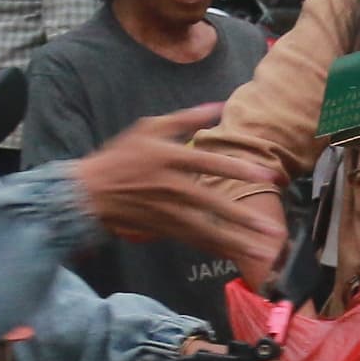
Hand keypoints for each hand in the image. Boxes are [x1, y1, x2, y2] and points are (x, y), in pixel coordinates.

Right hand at [71, 105, 288, 278]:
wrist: (89, 192)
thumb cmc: (119, 156)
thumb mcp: (148, 128)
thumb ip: (185, 118)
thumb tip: (218, 105)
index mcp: (169, 158)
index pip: (210, 164)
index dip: (239, 170)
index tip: (267, 176)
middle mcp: (170, 187)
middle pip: (213, 204)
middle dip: (244, 218)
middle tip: (271, 229)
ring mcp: (166, 212)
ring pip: (206, 230)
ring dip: (235, 241)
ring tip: (262, 251)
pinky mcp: (163, 229)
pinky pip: (195, 241)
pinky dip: (216, 248)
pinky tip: (236, 255)